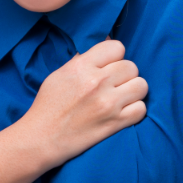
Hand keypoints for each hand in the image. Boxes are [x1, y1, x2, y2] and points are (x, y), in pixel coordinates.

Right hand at [17, 38, 147, 170]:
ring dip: (133, 92)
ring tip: (121, 98)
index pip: (117, 47)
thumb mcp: (60, 74)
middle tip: (113, 86)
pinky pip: (141, 109)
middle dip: (124, 75)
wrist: (41, 139)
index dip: (114, 57)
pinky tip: (123, 112)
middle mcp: (97, 82)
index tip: (108, 66)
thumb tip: (105, 42)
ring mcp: (108, 103)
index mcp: (81, 67)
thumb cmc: (48, 106)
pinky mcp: (115, 123)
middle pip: (131, 66)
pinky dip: (135, 111)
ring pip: (141, 85)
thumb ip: (83, 60)